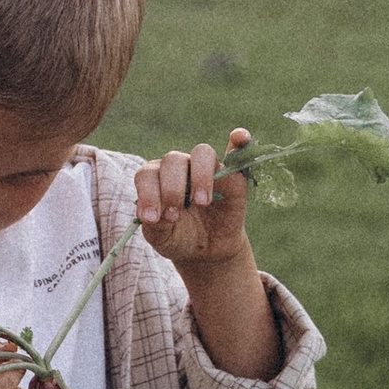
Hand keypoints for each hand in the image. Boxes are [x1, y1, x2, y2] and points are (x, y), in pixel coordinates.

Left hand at [133, 135, 253, 268]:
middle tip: (174, 216)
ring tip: (201, 202)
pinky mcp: (231, 175)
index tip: (152, 219)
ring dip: (200, 175)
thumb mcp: (163, 239)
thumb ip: (156, 227)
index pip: (148, 174)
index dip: (148, 194)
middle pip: (173, 161)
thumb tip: (156, 216)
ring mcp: (205, 168)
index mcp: (156, 178)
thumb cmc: (179, 238)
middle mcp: (179, 167)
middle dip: (172, 189)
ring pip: (202, 153)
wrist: (206, 250)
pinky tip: (240, 137)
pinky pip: (237, 150)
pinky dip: (240, 140)